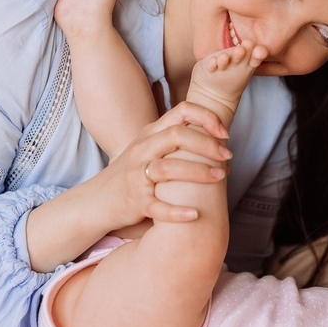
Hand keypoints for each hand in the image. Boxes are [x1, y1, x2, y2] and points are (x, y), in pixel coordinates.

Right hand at [99, 101, 231, 227]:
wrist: (99, 200)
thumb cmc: (134, 172)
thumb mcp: (150, 147)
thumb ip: (176, 137)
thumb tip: (216, 134)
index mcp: (150, 134)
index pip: (181, 111)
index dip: (206, 117)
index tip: (224, 133)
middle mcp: (142, 150)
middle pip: (177, 136)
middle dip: (207, 145)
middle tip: (228, 156)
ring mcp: (137, 175)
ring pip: (168, 168)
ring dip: (199, 172)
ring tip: (220, 177)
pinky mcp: (136, 201)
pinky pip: (157, 206)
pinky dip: (177, 211)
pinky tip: (195, 215)